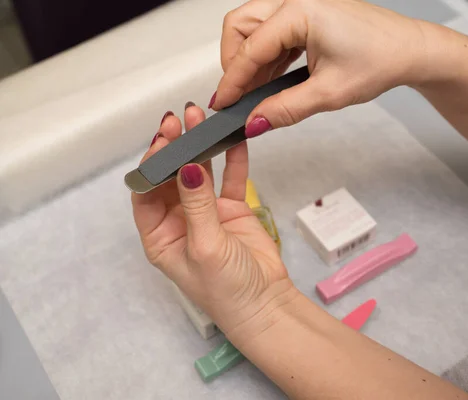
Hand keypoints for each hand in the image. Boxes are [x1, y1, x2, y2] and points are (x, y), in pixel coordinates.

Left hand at [131, 106, 294, 335]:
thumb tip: (188, 166)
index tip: (162, 140)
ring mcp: (206, 212)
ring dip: (199, 146)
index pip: (146, 192)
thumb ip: (197, 206)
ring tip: (201, 118)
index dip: (151, 164)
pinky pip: (229, 178)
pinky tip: (232, 137)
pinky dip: (232, 158)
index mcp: (159, 235)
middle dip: (174, 147)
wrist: (266, 303)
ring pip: (200, 171)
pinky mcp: (232, 209)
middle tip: (179, 119)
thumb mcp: (205, 247)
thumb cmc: (225, 289)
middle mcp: (179, 220)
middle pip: (171, 176)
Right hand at [212, 0, 431, 134]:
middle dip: (233, 61)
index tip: (223, 105)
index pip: (250, 47)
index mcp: (300, 11)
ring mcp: (301, 4)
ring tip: (257, 94)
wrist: (409, 51)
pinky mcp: (307, 14)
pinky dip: (267, 56)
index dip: (232, 80)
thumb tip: (254, 122)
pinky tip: (272, 81)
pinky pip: (272, 32)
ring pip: (253, 26)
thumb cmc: (381, 60)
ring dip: (250, 60)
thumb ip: (285, 109)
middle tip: (238, 95)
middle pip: (240, 25)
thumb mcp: (328, 93)